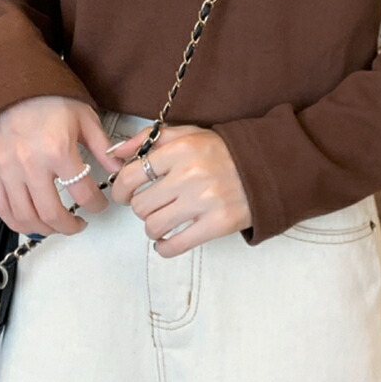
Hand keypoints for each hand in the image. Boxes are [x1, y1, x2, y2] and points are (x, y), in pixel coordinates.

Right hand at [0, 96, 124, 237]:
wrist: (14, 84)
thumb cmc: (50, 99)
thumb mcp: (85, 118)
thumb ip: (102, 147)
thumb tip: (118, 171)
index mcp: (58, 149)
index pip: (82, 192)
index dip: (96, 205)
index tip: (99, 205)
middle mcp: (30, 163)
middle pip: (52, 213)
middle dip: (70, 226)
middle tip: (79, 224)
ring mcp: (7, 169)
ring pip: (26, 217)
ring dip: (45, 229)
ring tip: (58, 225)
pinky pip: (2, 209)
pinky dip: (18, 223)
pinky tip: (32, 222)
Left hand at [109, 124, 252, 257]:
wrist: (265, 167)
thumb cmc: (222, 151)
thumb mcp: (189, 134)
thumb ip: (149, 139)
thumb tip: (115, 152)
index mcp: (181, 149)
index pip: (131, 175)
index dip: (121, 189)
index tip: (125, 194)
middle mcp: (190, 174)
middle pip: (141, 205)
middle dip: (140, 208)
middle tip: (151, 205)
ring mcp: (204, 201)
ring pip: (154, 226)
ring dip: (153, 227)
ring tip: (163, 221)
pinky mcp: (216, 225)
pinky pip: (175, 246)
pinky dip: (164, 247)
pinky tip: (167, 240)